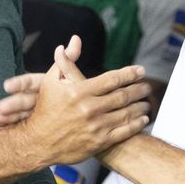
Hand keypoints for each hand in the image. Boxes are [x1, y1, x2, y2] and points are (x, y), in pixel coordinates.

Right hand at [0, 35, 90, 127]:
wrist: (90, 125)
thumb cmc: (85, 99)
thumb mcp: (76, 81)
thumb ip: (71, 63)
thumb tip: (75, 39)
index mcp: (47, 85)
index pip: (31, 82)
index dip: (20, 83)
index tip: (7, 86)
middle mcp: (40, 98)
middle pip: (23, 98)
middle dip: (10, 103)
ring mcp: (38, 114)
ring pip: (21, 114)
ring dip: (6, 115)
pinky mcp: (37, 129)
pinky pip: (23, 128)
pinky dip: (11, 127)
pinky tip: (0, 128)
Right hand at [23, 40, 150, 164]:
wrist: (37, 143)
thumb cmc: (45, 110)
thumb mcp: (50, 81)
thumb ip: (66, 61)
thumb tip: (75, 40)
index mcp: (79, 92)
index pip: (112, 79)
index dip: (129, 73)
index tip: (141, 71)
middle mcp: (89, 108)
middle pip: (123, 96)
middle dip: (138, 89)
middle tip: (147, 86)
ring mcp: (95, 126)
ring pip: (127, 113)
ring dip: (140, 106)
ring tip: (146, 102)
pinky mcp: (99, 142)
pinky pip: (124, 132)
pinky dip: (137, 124)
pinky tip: (143, 119)